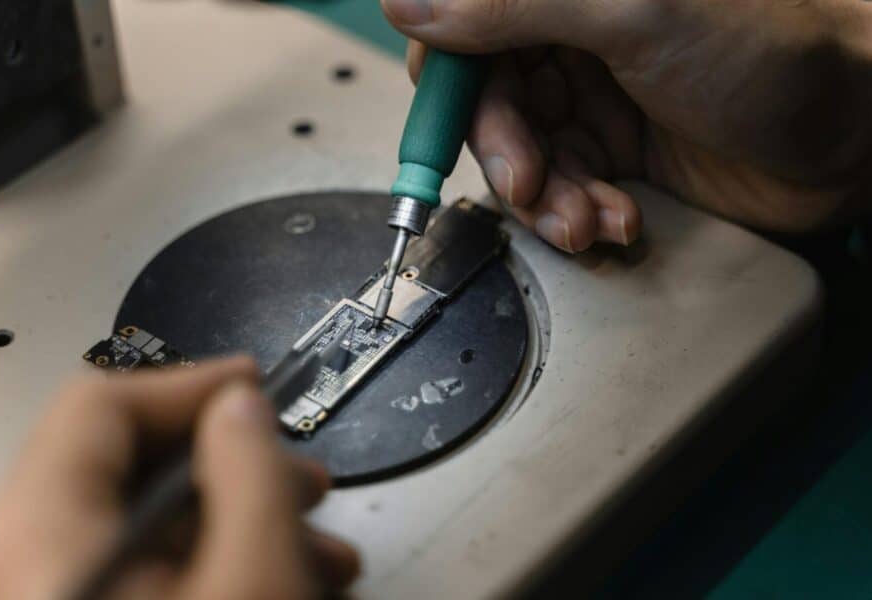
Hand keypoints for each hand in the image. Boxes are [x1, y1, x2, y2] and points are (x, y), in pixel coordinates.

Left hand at [0, 358, 359, 598]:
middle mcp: (13, 569)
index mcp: (39, 545)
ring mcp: (39, 598)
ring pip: (138, 525)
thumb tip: (240, 408)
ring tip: (311, 549)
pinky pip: (133, 569)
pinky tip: (274, 579)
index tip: (251, 383)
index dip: (190, 383)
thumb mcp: (259, 580)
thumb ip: (255, 474)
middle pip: (124, 467)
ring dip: (235, 521)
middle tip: (299, 476)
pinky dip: (205, 563)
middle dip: (233, 465)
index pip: (98, 405)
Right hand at [382, 0, 871, 251]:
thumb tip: (406, 5)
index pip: (467, 21)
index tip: (449, 120)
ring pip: (521, 155)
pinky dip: (578, 215)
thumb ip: (513, 3)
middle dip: (505, 152)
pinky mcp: (615, 152)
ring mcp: (593, 96)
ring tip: (585, 221)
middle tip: (527, 185)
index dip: (448, 73)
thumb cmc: (767, 51)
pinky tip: (613, 222)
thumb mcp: (633, 10)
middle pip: (487, 99)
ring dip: (545, 199)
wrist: (852, 134)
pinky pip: (561, 190)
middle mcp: (572, 32)